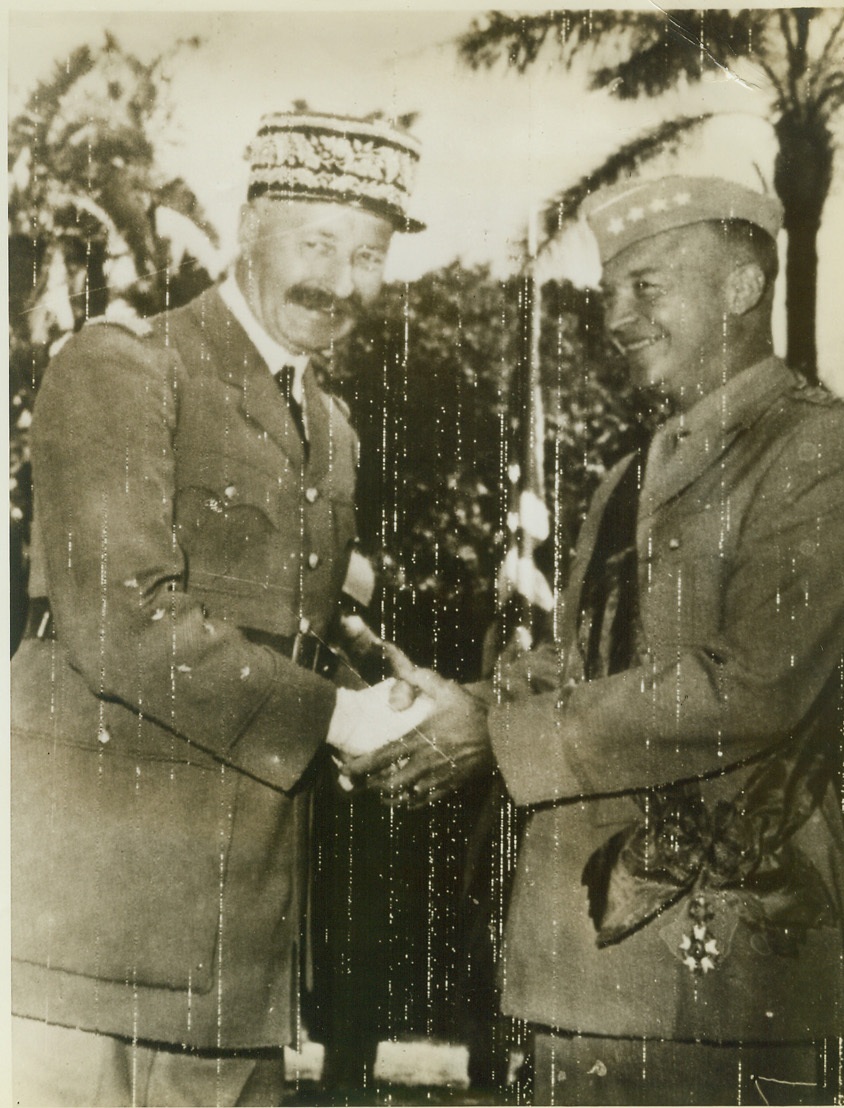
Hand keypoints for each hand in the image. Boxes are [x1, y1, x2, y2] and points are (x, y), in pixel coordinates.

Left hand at [344, 664, 494, 808]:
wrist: (503, 737)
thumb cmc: (473, 712)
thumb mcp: (449, 689)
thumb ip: (423, 679)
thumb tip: (404, 670)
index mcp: (421, 737)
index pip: (383, 756)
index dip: (361, 765)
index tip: (345, 769)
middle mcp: (425, 761)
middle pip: (389, 782)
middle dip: (369, 786)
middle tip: (356, 785)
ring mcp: (437, 777)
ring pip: (404, 796)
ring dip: (387, 797)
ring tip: (377, 793)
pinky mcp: (449, 786)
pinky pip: (423, 801)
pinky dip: (409, 803)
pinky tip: (402, 799)